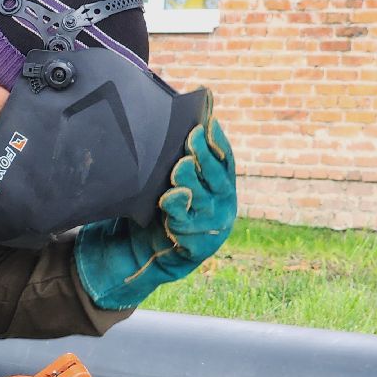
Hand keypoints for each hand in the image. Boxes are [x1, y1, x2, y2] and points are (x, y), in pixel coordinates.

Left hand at [74, 115, 236, 310]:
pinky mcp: (198, 246)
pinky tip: (168, 198)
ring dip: (190, 181)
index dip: (219, 142)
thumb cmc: (163, 210)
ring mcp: (212, 227)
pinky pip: (186, 224)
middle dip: (204, 156)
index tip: (209, 122)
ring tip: (180, 165)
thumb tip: (173, 129)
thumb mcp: (173, 183)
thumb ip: (181, 162)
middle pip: (216, 177)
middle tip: (191, 138)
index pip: (226, 160)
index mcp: (222, 187)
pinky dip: (176, 210)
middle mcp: (223, 205)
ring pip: (202, 199)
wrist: (150, 255)